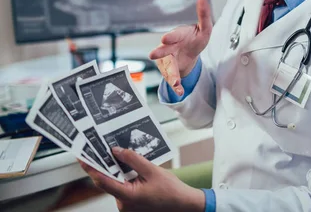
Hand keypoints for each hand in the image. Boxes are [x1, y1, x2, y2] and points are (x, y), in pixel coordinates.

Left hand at [80, 147, 205, 211]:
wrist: (183, 204)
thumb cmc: (171, 191)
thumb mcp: (153, 171)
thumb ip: (133, 160)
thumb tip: (117, 151)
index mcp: (127, 196)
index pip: (103, 181)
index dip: (91, 168)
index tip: (83, 157)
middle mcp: (123, 204)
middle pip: (109, 181)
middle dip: (107, 166)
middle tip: (101, 150)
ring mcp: (127, 206)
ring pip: (117, 184)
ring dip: (118, 172)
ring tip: (122, 157)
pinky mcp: (131, 204)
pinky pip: (123, 188)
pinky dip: (125, 178)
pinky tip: (132, 169)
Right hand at [149, 0, 212, 95]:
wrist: (189, 52)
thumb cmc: (194, 38)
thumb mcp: (204, 28)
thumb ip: (203, 15)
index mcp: (178, 36)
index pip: (174, 36)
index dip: (170, 37)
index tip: (165, 39)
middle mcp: (169, 49)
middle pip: (163, 52)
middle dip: (160, 53)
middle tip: (153, 55)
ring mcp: (169, 61)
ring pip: (168, 68)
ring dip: (171, 75)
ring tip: (175, 82)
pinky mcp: (172, 72)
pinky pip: (173, 80)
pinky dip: (177, 87)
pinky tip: (180, 91)